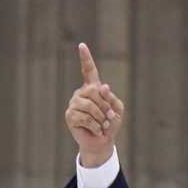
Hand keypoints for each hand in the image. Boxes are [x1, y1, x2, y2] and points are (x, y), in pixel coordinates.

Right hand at [65, 43, 123, 167]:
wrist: (102, 142)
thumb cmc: (110, 124)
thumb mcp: (117, 109)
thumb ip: (112, 98)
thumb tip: (102, 87)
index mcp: (93, 88)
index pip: (88, 70)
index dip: (86, 58)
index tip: (81, 45)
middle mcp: (81, 93)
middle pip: (94, 91)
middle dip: (105, 106)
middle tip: (108, 118)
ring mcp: (74, 104)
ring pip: (89, 105)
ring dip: (101, 118)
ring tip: (102, 125)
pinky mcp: (70, 116)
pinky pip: (85, 118)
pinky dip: (95, 126)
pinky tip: (96, 130)